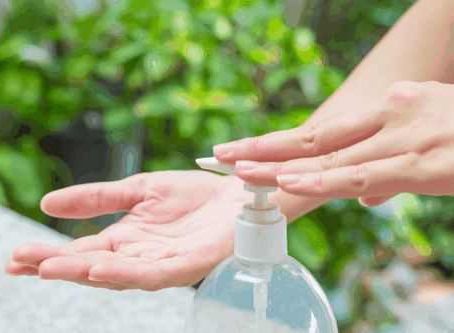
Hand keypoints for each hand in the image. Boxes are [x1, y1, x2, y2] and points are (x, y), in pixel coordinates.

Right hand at [4, 170, 252, 290]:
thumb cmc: (194, 195)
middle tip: (19, 262)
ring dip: (83, 272)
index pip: (81, 251)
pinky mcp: (186, 265)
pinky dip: (125, 272)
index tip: (15, 256)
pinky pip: (152, 274)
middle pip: (92, 266)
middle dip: (56, 266)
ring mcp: (162, 263)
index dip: (49, 254)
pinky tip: (100, 267)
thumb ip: (98, 198)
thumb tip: (47, 203)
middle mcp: (139, 256)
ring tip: (49, 267)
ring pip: (116, 274)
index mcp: (127, 239)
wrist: (237, 193)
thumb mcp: (139, 190)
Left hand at [213, 81, 453, 205]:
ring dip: (278, 164)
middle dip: (262, 146)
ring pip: (327, 156)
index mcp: (391, 109)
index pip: (324, 131)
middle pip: (313, 136)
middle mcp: (391, 115)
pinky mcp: (423, 163)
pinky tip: (288, 182)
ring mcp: (405, 137)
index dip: (282, 142)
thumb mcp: (430, 144)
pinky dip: (321, 180)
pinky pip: (360, 175)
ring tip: (237, 168)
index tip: (246, 150)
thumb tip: (364, 195)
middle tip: (219, 153)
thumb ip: (391, 170)